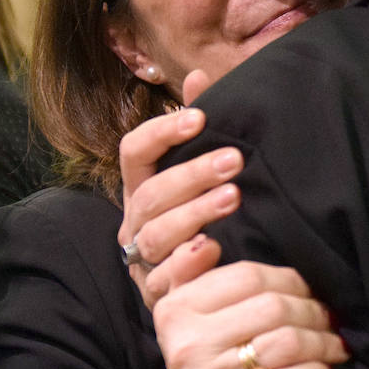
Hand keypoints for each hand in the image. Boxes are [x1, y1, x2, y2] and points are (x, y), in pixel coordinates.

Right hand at [118, 69, 241, 307]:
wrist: (203, 292)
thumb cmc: (201, 217)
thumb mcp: (200, 172)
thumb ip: (198, 126)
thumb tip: (198, 74)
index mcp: (143, 186)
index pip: (134, 152)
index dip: (161, 132)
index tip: (200, 117)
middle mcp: (136, 221)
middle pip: (152, 194)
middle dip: (192, 174)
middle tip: (234, 161)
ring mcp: (143, 259)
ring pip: (157, 235)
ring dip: (195, 213)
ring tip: (234, 197)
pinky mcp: (159, 294)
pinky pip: (166, 281)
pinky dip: (189, 265)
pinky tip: (216, 250)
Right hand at [152, 260, 349, 368]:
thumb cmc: (205, 361)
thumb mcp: (190, 315)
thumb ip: (197, 273)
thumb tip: (207, 241)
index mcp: (177, 308)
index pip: (250, 275)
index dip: (292, 281)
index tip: (310, 292)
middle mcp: (188, 342)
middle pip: (274, 307)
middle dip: (314, 312)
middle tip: (331, 321)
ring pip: (287, 343)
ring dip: (323, 344)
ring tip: (334, 347)